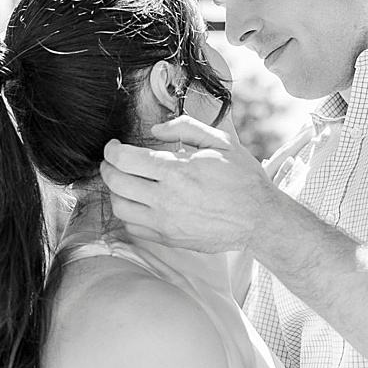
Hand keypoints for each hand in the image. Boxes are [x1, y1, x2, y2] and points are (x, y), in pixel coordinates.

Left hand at [99, 116, 294, 256]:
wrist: (259, 219)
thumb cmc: (242, 178)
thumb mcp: (220, 141)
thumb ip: (185, 128)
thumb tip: (155, 131)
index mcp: (177, 172)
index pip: (125, 160)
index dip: (112, 150)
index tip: (114, 146)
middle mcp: (167, 199)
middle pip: (116, 183)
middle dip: (107, 168)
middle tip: (112, 161)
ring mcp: (166, 223)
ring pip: (120, 207)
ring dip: (116, 191)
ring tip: (125, 181)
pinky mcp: (169, 239)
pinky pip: (133, 227)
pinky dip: (128, 213)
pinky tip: (138, 201)